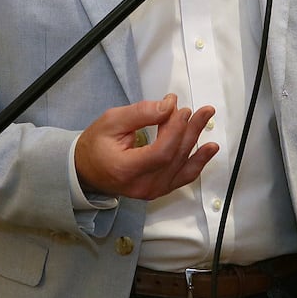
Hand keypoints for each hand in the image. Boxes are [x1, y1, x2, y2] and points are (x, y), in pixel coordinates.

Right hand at [74, 95, 217, 199]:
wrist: (86, 170)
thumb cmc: (96, 145)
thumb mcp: (112, 121)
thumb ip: (141, 113)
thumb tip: (168, 106)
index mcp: (126, 169)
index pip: (161, 153)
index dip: (175, 130)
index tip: (179, 109)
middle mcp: (142, 185)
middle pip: (174, 157)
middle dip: (189, 129)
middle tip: (198, 110)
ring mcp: (152, 191)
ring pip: (181, 165)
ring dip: (196, 139)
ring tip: (206, 118)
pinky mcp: (159, 190)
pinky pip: (183, 177)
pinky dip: (198, 162)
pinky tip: (209, 149)